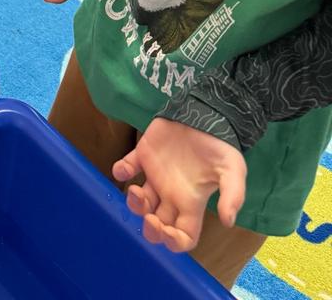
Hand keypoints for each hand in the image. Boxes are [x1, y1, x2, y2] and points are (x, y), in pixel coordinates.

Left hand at [112, 117, 246, 252]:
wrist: (207, 113)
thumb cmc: (220, 145)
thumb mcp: (233, 170)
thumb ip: (233, 195)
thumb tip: (228, 221)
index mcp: (192, 202)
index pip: (183, 235)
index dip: (174, 241)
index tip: (167, 232)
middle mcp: (172, 193)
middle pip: (157, 223)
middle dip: (150, 228)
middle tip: (149, 218)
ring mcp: (156, 174)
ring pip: (140, 200)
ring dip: (133, 203)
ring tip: (135, 192)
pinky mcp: (144, 154)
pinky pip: (127, 167)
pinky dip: (121, 170)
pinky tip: (124, 169)